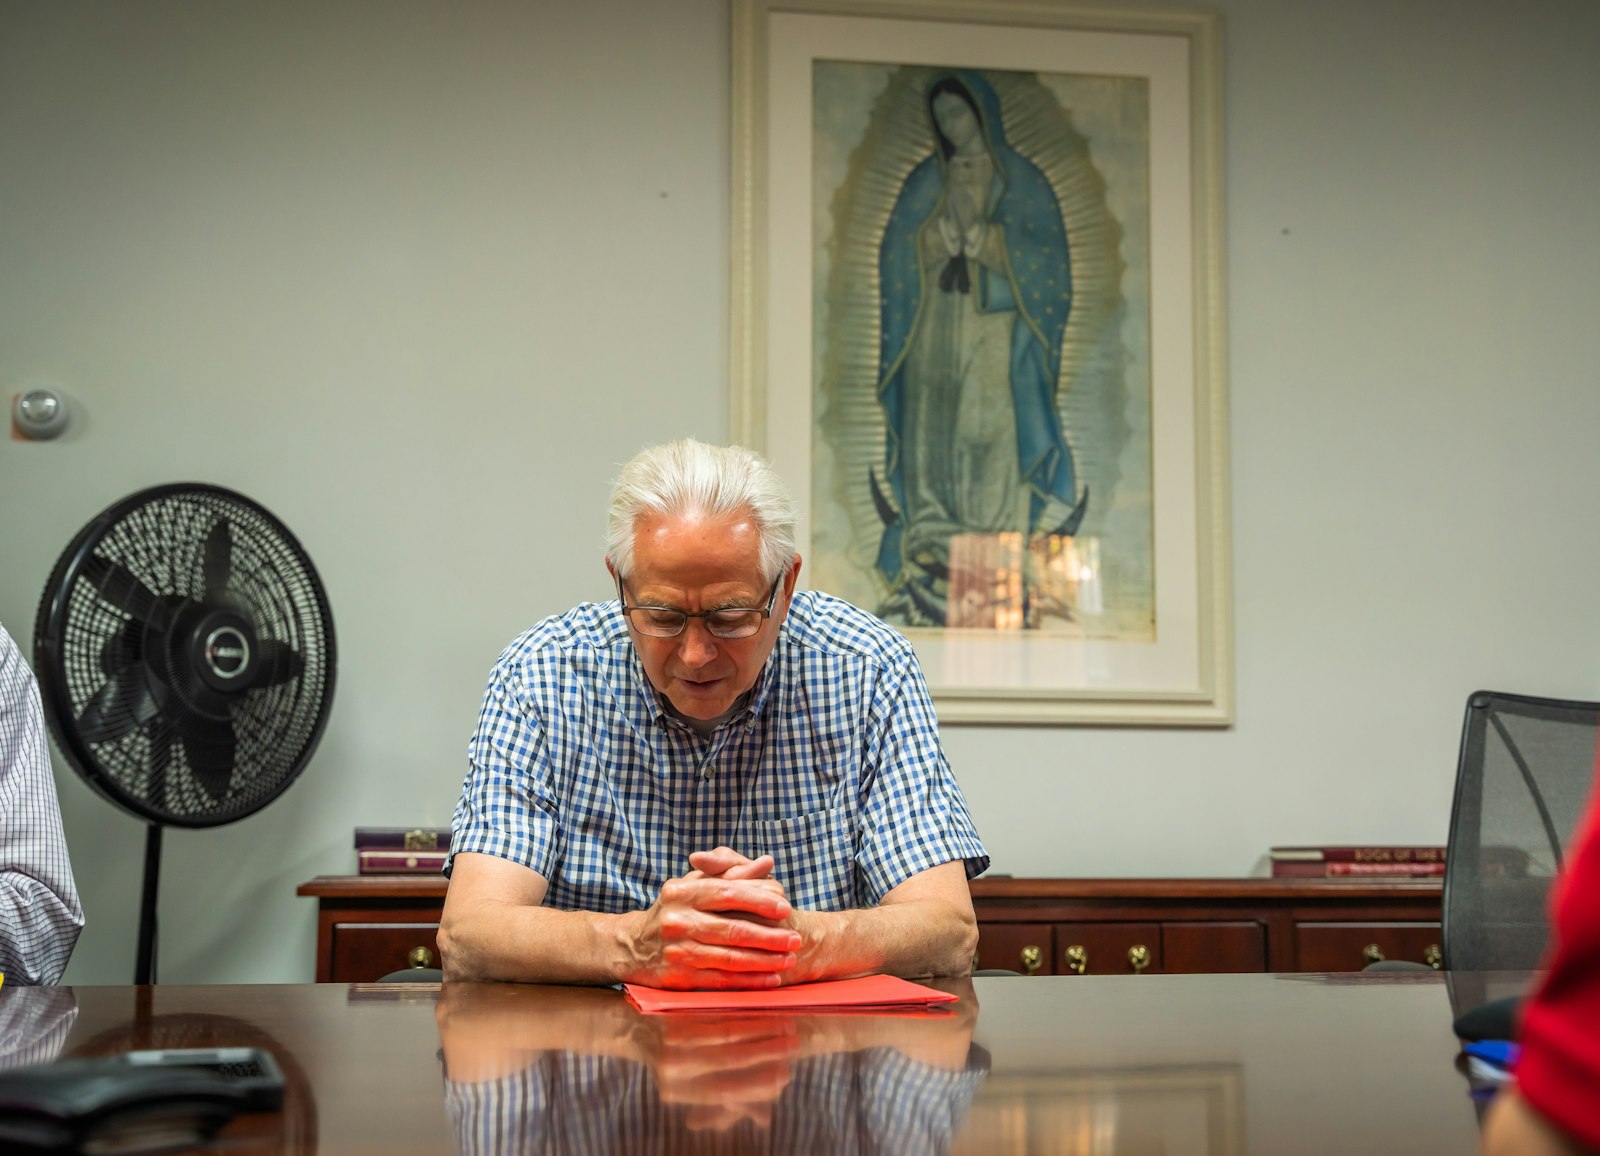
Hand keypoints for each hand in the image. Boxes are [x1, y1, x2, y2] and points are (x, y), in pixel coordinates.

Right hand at [621, 849, 800, 989]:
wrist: (633, 947)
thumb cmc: (674, 910)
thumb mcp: (694, 884)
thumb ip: (731, 873)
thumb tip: (767, 862)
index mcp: (682, 893)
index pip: (727, 893)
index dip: (759, 900)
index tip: (786, 907)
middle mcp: (677, 921)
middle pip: (733, 929)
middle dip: (769, 935)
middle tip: (796, 938)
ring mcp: (678, 951)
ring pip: (730, 958)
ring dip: (765, 961)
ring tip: (789, 958)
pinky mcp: (680, 978)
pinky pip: (722, 981)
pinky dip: (749, 981)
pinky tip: (770, 978)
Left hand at [632, 1013, 799, 1131]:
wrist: (631, 1027)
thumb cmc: (671, 1062)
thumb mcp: (695, 1089)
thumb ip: (726, 1107)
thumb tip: (764, 1121)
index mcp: (675, 1092)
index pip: (725, 1090)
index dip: (757, 1084)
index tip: (786, 1076)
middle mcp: (671, 1067)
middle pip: (728, 1060)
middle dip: (766, 1052)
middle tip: (794, 1047)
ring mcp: (670, 1038)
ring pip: (725, 1034)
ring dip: (760, 1030)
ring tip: (786, 1026)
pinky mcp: (674, 1013)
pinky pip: (716, 1013)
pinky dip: (743, 1013)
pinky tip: (763, 1010)